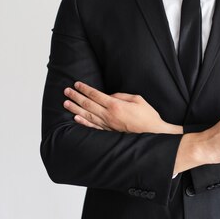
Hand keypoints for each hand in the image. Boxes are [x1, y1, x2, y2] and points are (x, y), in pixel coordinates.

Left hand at [63, 81, 181, 133]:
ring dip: (76, 108)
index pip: (96, 95)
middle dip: (76, 96)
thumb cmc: (148, 116)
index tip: (77, 84)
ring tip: (66, 103)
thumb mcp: (138, 100)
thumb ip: (122, 96)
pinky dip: (83, 122)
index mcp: (116, 105)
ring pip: (88, 115)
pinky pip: (93, 127)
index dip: (85, 89)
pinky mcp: (109, 132)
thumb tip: (110, 96)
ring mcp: (108, 125)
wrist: (153, 134)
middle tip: (66, 91)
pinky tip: (76, 118)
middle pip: (88, 104)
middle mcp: (109, 116)